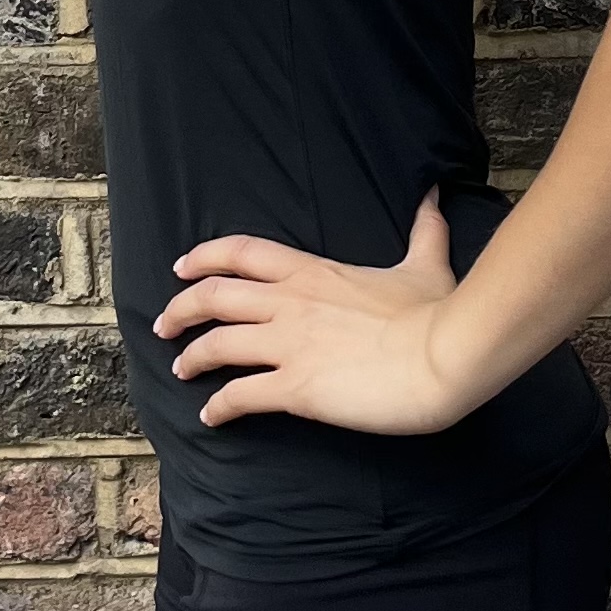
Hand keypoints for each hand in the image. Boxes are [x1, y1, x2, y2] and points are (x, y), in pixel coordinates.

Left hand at [151, 185, 470, 434]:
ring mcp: (289, 345)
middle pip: (213, 296)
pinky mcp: (296, 387)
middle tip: (165, 324)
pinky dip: (219, 407)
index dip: (204, 257)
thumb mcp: (426, 264)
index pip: (242, 253)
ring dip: (191, 358)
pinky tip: (212, 416)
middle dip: (180, 309)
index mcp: (313, 272)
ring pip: (217, 345)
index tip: (182, 267)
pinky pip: (240, 396)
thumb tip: (433, 194)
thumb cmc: (437, 313)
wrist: (445, 355)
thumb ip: (424, 230)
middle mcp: (291, 303)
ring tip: (181, 370)